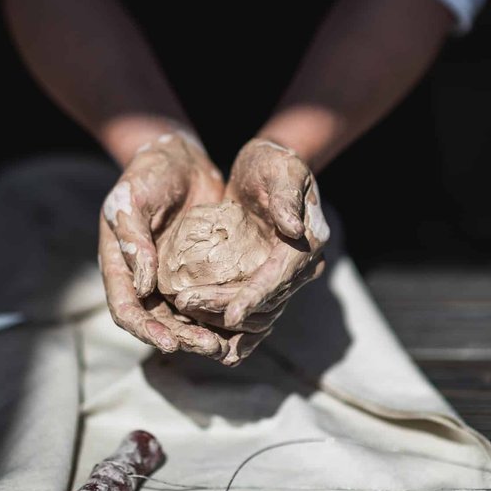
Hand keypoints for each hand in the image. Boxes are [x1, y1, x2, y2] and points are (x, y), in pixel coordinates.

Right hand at [99, 129, 232, 356]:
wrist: (179, 157)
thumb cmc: (148, 173)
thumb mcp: (132, 199)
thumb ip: (133, 239)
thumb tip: (142, 287)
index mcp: (119, 265)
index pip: (126, 308)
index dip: (144, 329)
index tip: (168, 343)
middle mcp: (143, 278)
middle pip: (158, 321)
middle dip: (181, 338)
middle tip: (209, 347)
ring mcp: (171, 276)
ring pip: (184, 316)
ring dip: (202, 333)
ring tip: (225, 345)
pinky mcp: (199, 269)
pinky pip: (207, 297)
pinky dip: (220, 313)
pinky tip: (241, 324)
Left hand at [172, 139, 329, 358]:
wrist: (266, 167)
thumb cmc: (273, 162)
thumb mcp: (280, 169)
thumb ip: (286, 196)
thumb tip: (294, 228)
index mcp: (307, 244)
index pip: (279, 277)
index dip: (255, 297)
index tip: (231, 315)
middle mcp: (299, 268)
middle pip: (264, 303)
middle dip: (225, 307)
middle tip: (185, 302)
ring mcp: (281, 277)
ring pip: (255, 316)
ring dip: (220, 318)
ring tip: (183, 308)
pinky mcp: (262, 279)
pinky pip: (248, 312)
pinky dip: (226, 326)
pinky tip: (198, 328)